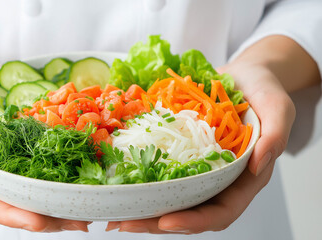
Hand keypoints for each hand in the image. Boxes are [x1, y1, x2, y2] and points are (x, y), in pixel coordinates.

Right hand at [0, 55, 89, 231]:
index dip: (8, 215)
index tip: (37, 221)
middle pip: (12, 207)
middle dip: (44, 218)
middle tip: (77, 222)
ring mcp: (3, 165)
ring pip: (30, 195)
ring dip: (58, 207)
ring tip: (87, 214)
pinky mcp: (21, 152)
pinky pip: (40, 171)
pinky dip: (61, 181)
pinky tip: (84, 185)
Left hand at [106, 63, 295, 233]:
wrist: (242, 75)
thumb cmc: (264, 90)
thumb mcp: (278, 107)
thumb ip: (275, 135)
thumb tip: (258, 165)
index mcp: (243, 179)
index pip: (221, 211)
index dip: (194, 221)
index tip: (166, 220)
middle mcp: (218, 179)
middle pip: (188, 211)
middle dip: (156, 221)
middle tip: (124, 222)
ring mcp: (197, 168)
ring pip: (170, 196)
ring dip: (143, 207)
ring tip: (113, 211)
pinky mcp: (181, 154)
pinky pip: (160, 170)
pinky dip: (140, 179)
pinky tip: (118, 181)